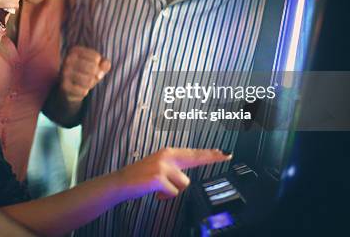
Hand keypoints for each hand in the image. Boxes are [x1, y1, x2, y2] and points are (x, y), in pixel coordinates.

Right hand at [61, 46, 110, 102]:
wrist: (69, 88)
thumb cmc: (86, 73)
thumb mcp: (96, 66)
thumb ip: (104, 63)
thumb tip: (106, 64)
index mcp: (75, 51)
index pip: (96, 57)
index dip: (99, 65)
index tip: (94, 67)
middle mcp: (68, 60)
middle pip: (93, 68)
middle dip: (96, 75)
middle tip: (91, 77)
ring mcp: (65, 73)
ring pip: (89, 81)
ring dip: (91, 84)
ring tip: (86, 83)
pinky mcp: (64, 86)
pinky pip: (83, 91)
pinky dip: (84, 92)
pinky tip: (79, 89)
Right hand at [116, 148, 231, 199]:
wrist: (121, 182)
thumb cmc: (141, 177)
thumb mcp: (159, 167)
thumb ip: (174, 168)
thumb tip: (187, 177)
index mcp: (168, 153)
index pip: (192, 153)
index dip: (209, 153)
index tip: (224, 153)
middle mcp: (167, 156)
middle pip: (195, 158)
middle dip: (212, 157)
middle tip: (227, 155)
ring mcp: (163, 166)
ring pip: (184, 183)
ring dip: (173, 190)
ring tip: (159, 188)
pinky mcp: (158, 178)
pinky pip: (173, 192)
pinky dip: (165, 196)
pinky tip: (155, 192)